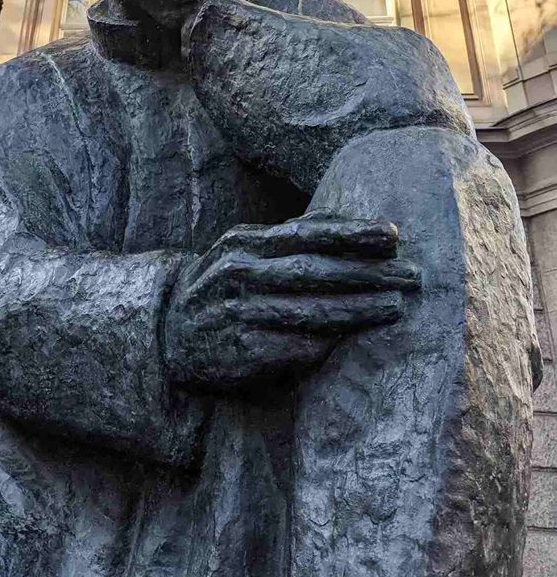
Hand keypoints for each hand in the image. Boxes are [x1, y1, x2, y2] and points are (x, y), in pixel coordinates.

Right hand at [163, 213, 420, 387]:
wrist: (168, 336)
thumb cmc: (222, 290)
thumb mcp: (242, 254)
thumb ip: (286, 243)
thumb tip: (351, 228)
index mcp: (242, 244)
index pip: (304, 234)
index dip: (350, 234)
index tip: (392, 236)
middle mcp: (237, 274)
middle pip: (312, 271)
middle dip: (366, 273)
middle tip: (411, 276)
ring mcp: (236, 313)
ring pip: (307, 310)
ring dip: (356, 309)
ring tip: (395, 307)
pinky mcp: (238, 351)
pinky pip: (291, 347)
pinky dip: (325, 343)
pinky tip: (353, 340)